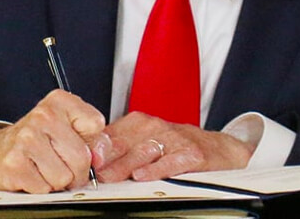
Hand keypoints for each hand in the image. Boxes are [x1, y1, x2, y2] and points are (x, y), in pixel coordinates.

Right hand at [0, 89, 109, 192]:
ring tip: (44, 167)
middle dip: (76, 170)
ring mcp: (27, 139)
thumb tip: (100, 155)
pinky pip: (45, 189)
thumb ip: (93, 138)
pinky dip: (40, 188)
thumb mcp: (68, 128)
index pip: (95, 124)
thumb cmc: (37, 139)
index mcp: (60, 101)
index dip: (92, 142)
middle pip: (82, 157)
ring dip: (57, 180)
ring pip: (64, 177)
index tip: (78, 140)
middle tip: (61, 163)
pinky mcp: (14, 163)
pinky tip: (31, 173)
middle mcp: (43, 115)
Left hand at [96, 111, 253, 181]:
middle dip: (107, 156)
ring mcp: (175, 140)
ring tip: (111, 176)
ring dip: (125, 164)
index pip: (111, 133)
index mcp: (139, 124)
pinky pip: (172, 161)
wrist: (219, 149)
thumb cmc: (177, 146)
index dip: (94, 147)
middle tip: (92, 170)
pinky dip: (157, 168)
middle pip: (125, 142)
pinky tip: (144, 175)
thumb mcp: (145, 141)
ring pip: (145, 151)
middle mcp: (155, 128)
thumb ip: (118, 148)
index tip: (80, 159)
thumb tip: (88, 160)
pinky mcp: (192, 153)